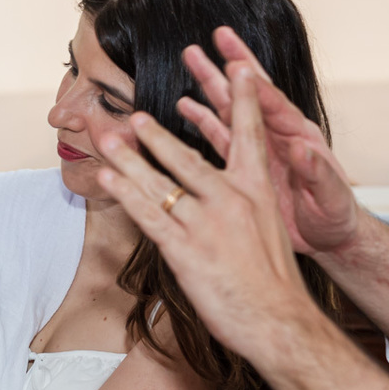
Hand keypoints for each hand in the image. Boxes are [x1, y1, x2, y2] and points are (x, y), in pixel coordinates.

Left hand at [96, 67, 319, 362]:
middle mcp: (232, 200)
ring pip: (161, 182)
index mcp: (257, 191)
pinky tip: (108, 178)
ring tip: (108, 137)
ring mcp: (208, 224)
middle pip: (187, 157)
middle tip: (132, 112)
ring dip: (130, 158)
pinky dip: (126, 194)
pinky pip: (149, 216)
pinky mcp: (188, 250)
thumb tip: (226, 188)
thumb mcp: (269, 230)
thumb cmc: (274, 282)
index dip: (242, 100)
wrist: (281, 322)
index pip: (248, 136)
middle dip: (155, 134)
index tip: (237, 66)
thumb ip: (245, 203)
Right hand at [178, 26, 358, 256]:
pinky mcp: (245, 164)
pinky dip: (202, 120)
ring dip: (210, 85)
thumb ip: (316, 172)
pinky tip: (185, 106)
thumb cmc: (334, 217)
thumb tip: (303, 150)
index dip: (254, 86)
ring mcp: (260, 147)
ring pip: (230, 109)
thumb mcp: (330, 196)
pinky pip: (219, 136)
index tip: (236, 64)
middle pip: (250, 94)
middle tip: (212, 39)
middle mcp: (278, 135)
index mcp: (300, 137)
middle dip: (230, 65)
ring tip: (192, 60)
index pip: (274, 105)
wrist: (329, 237)